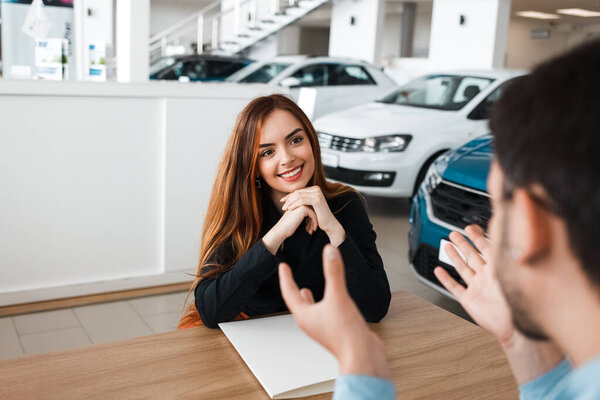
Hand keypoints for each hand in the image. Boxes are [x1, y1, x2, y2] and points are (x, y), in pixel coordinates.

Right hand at [262, 205, 317, 254]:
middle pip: (313, 210)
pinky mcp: (303, 208)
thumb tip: (315, 216)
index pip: (310, 209)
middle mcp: (299, 200)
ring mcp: (301, 204)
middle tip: (313, 229)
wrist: (281, 229)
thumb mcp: (297, 218)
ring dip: (314, 223)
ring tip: (312, 231)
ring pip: (314, 213)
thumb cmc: (288, 226)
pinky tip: (312, 230)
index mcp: (297, 201)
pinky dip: (314, 223)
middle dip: (313, 221)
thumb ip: (304, 214)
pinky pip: (313, 215)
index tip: (312, 226)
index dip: (312, 218)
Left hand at [279, 245, 390, 378]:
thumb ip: (334, 272)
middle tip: (289, 277)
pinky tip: (333, 302)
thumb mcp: (338, 296)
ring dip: (308, 299)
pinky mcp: (335, 332)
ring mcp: (322, 329)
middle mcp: (311, 323)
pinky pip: (325, 314)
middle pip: (298, 303)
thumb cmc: (346, 332)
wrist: (362, 356)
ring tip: (306, 290)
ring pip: (311, 310)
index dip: (286, 278)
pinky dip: (323, 304)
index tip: (283, 266)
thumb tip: (330, 251)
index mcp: (305, 316)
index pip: (290, 293)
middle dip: (294, 289)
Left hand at [280, 186, 345, 245]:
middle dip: (289, 199)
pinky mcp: (317, 199)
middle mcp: (316, 189)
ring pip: (299, 196)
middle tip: (282, 206)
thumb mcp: (310, 206)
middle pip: (298, 192)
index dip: (289, 196)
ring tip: (285, 209)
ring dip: (290, 202)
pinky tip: (290, 209)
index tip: (282, 201)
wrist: (329, 223)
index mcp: (314, 189)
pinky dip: (295, 205)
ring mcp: (317, 193)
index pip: (299, 191)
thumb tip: (290, 197)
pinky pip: (302, 201)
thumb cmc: (319, 216)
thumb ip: (303, 200)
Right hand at [434, 225, 514, 343]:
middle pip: (473, 256)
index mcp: (498, 269)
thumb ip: (502, 252)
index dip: (478, 237)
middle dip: (463, 243)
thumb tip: (502, 233)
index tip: (470, 228)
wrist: (513, 326)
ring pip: (463, 269)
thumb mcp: (509, 271)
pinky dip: (446, 279)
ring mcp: (477, 288)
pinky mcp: (469, 300)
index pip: (486, 248)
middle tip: (455, 234)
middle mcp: (487, 277)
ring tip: (447, 246)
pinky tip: (439, 271)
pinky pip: (455, 287)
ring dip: (455, 257)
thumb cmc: (517, 300)